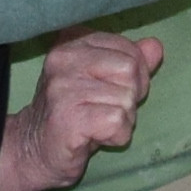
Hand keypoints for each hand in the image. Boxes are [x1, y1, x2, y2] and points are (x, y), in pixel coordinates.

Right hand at [0, 31, 158, 190]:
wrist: (35, 150)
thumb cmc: (75, 113)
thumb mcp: (106, 80)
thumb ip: (131, 60)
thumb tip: (155, 46)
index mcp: (73, 40)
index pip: (130, 50)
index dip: (134, 78)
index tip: (110, 93)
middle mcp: (64, 57)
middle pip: (130, 69)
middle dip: (129, 97)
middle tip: (104, 111)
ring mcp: (62, 86)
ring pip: (126, 98)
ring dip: (123, 120)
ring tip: (97, 125)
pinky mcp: (66, 116)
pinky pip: (117, 120)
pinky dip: (117, 136)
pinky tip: (96, 137)